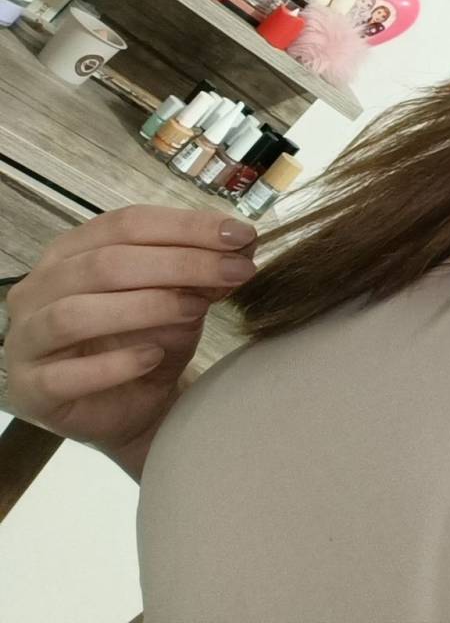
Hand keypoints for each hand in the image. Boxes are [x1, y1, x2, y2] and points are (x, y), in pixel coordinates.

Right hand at [1, 205, 257, 459]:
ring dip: (146, 307)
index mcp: (73, 250)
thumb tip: (243, 241)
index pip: (127, 223)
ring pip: (76, 312)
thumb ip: (204, 268)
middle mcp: (39, 287)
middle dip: (181, 263)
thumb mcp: (186, 295)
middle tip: (237, 272)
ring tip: (197, 310)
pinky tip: (153, 357)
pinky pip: (66, 374)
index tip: (241, 235)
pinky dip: (116, 363)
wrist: (136, 406)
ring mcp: (25, 339)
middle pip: (107, 263)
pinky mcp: (30, 390)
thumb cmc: (151, 337)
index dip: (187, 226)